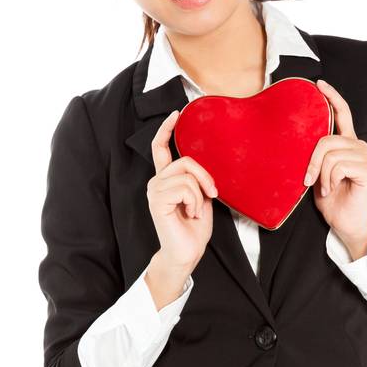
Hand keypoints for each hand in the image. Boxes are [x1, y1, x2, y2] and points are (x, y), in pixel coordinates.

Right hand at [147, 110, 217, 273]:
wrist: (186, 253)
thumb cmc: (194, 229)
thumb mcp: (202, 198)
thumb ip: (198, 179)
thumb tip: (204, 167)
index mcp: (166, 179)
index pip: (161, 148)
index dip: (166, 129)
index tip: (176, 113)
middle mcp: (157, 181)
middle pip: (186, 160)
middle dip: (205, 177)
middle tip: (211, 195)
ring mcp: (155, 190)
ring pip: (187, 175)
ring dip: (199, 195)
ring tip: (194, 211)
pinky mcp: (157, 200)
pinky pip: (184, 188)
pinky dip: (194, 202)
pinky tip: (189, 214)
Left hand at [304, 78, 366, 255]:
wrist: (344, 222)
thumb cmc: (331, 199)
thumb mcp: (317, 173)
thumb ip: (315, 155)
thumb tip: (299, 141)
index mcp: (346, 144)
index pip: (342, 114)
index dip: (332, 97)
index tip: (319, 84)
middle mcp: (358, 146)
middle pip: (327, 139)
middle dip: (312, 160)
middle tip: (308, 179)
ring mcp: (364, 157)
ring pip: (331, 154)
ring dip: (321, 174)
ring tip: (324, 188)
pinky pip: (339, 165)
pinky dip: (330, 179)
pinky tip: (332, 189)